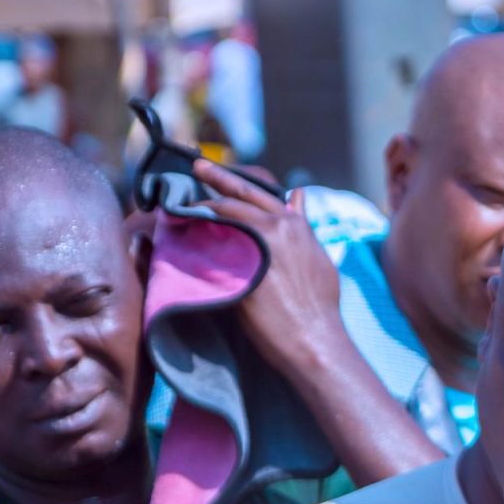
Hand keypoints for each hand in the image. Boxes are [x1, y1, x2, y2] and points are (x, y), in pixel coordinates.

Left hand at [191, 158, 345, 382]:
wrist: (314, 339)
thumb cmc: (320, 307)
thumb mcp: (319, 258)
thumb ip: (304, 226)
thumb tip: (298, 196)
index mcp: (296, 226)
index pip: (261, 193)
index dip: (239, 182)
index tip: (221, 173)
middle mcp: (278, 227)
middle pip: (238, 195)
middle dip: (215, 176)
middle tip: (196, 165)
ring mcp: (260, 244)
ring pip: (223, 212)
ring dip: (201, 207)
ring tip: (182, 203)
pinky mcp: (242, 265)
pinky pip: (212, 241)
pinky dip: (197, 233)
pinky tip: (183, 231)